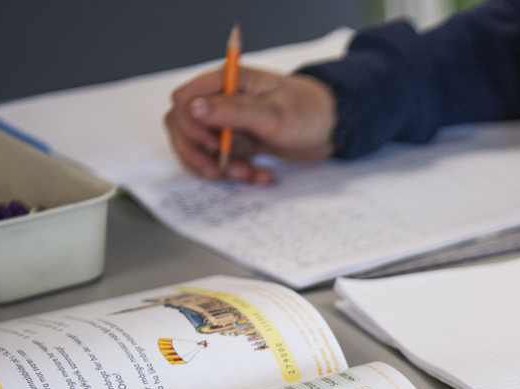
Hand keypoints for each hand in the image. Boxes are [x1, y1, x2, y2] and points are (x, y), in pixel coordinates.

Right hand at [164, 66, 337, 182]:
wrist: (335, 128)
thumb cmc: (309, 110)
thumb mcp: (271, 112)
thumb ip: (231, 110)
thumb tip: (192, 109)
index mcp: (226, 82)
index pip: (184, 101)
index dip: (189, 125)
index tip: (211, 143)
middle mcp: (223, 101)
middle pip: (185, 126)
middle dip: (198, 152)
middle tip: (218, 170)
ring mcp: (231, 123)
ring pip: (203, 148)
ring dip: (219, 166)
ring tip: (246, 174)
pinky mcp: (242, 142)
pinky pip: (226, 160)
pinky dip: (237, 172)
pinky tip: (260, 175)